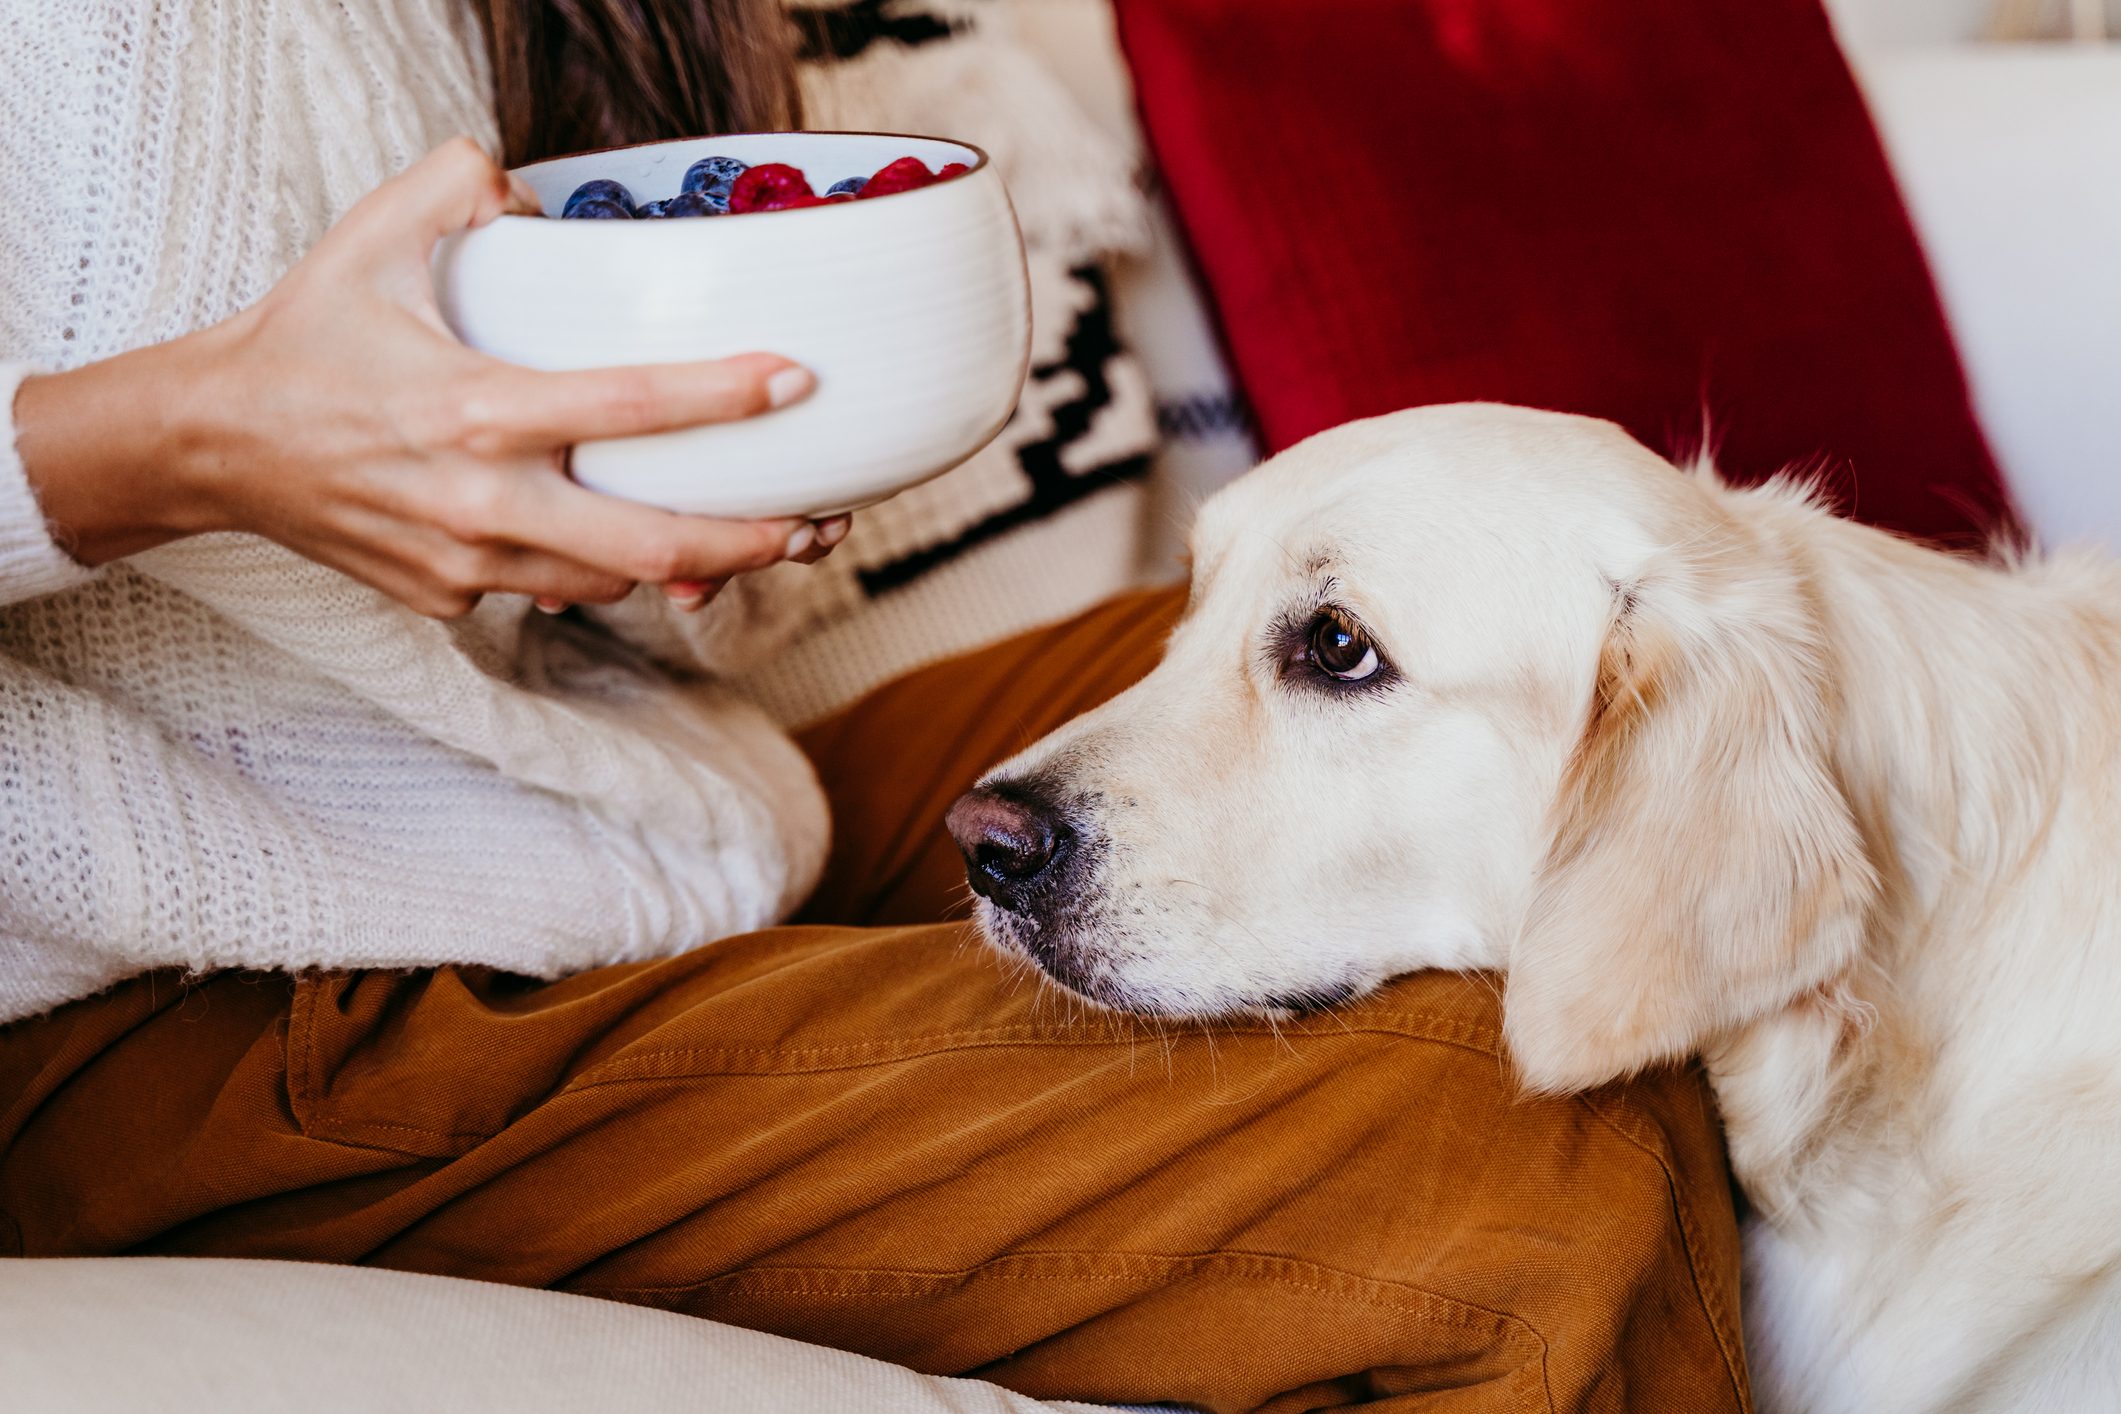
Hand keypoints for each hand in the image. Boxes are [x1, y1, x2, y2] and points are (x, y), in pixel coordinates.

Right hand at [16, 137, 848, 617]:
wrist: (216, 447)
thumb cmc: (306, 340)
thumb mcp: (374, 237)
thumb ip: (462, 185)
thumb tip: (536, 184)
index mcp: (473, 407)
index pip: (624, 408)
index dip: (721, 397)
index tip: (794, 381)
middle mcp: (478, 500)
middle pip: (650, 545)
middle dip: (748, 542)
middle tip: (818, 523)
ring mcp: (465, 563)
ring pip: (611, 581)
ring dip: (678, 560)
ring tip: (748, 534)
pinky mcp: (449, 599)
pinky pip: (548, 589)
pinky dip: (591, 566)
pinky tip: (622, 537)